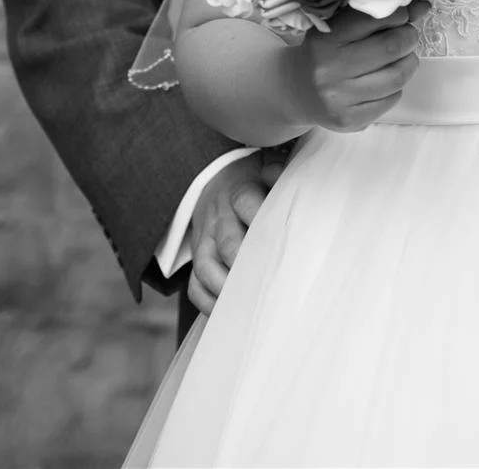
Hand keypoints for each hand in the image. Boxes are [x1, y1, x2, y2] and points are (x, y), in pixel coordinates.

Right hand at [188, 153, 272, 314]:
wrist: (215, 180)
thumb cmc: (252, 180)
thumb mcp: (266, 166)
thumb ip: (278, 171)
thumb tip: (279, 174)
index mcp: (239, 190)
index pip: (246, 202)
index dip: (262, 220)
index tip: (284, 240)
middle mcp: (219, 217)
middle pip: (229, 243)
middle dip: (247, 265)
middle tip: (272, 283)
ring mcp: (205, 239)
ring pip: (206, 267)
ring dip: (226, 288)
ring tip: (249, 305)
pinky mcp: (197, 259)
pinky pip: (194, 286)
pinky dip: (208, 302)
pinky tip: (229, 313)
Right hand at [290, 0, 427, 133]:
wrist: (296, 90)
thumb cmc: (324, 52)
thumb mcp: (339, 28)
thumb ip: (377, 15)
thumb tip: (423, 6)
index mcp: (325, 38)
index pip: (372, 19)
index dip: (398, 14)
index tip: (402, 15)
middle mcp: (329, 68)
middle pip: (390, 47)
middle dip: (409, 37)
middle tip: (409, 35)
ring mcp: (339, 98)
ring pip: (396, 77)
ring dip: (409, 62)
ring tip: (405, 57)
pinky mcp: (349, 120)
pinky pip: (391, 99)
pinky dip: (398, 87)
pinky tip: (389, 80)